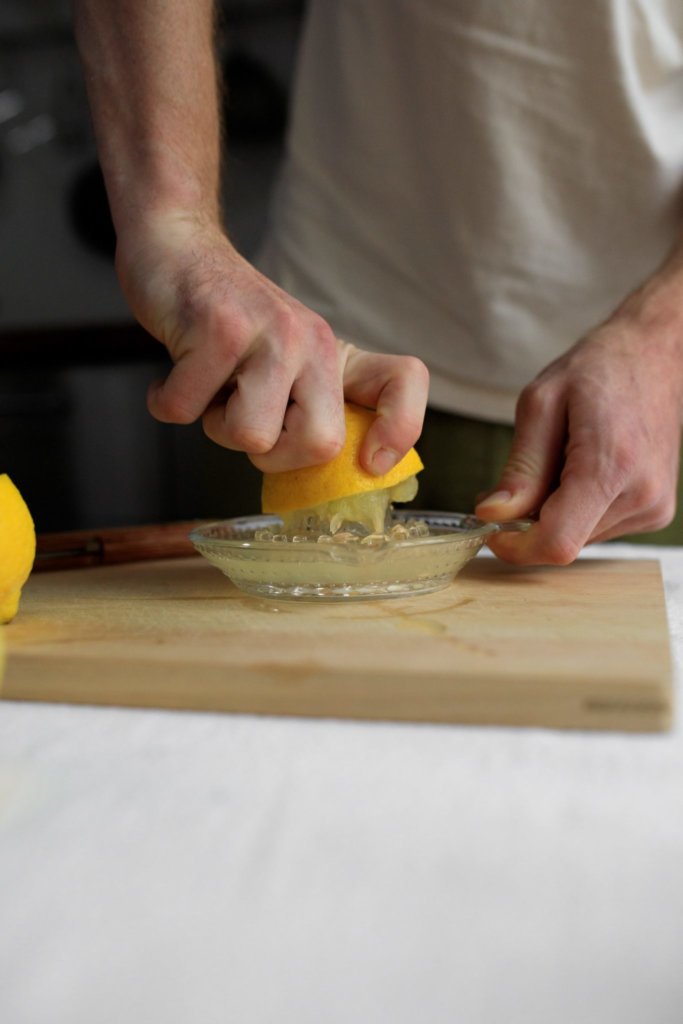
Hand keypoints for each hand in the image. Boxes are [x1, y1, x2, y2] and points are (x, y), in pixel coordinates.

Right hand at [115, 212, 428, 472]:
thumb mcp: (284, 360)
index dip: (400, 429)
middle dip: (271, 455)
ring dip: (214, 426)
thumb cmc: (224, 322)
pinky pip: (186, 411)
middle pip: (320, 443)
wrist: (176, 247)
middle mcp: (312, 341)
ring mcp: (269, 333)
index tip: (371, 462)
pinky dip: (167, 402)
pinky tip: (173, 373)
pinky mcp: (218, 328)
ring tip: (209, 386)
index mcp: (333, 355)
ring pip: (251, 435)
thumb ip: (308, 406)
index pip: (404, 381)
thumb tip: (325, 473)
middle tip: (244, 419)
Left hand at [475, 276, 682, 563]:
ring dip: (554, 513)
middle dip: (529, 521)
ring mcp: (654, 506)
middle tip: (520, 478)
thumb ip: (520, 467)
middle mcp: (641, 494)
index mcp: (611, 465)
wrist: (655, 354)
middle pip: (564, 540)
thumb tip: (493, 514)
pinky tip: (582, 469)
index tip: (491, 529)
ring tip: (560, 461)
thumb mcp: (541, 404)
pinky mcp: (656, 510)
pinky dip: (577, 509)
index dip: (514, 547)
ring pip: (579, 537)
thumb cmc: (598, 369)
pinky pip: (598, 527)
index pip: (556, 542)